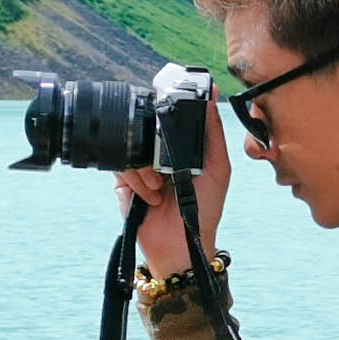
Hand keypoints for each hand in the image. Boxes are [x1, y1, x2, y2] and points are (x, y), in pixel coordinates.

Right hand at [116, 94, 232, 278]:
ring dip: (147, 169)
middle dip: (155, 144)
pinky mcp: (124, 182)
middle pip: (145, 127)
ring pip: (131, 146)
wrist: (182, 244)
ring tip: (161, 187)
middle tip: (166, 163)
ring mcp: (140, 166)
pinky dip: (136, 181)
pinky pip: (120, 167)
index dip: (166, 111)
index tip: (168, 107)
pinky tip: (150, 196)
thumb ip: (213, 131)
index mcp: (181, 145)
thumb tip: (213, 95)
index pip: (168, 117)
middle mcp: (159, 153)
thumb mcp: (218, 167)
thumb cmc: (206, 208)